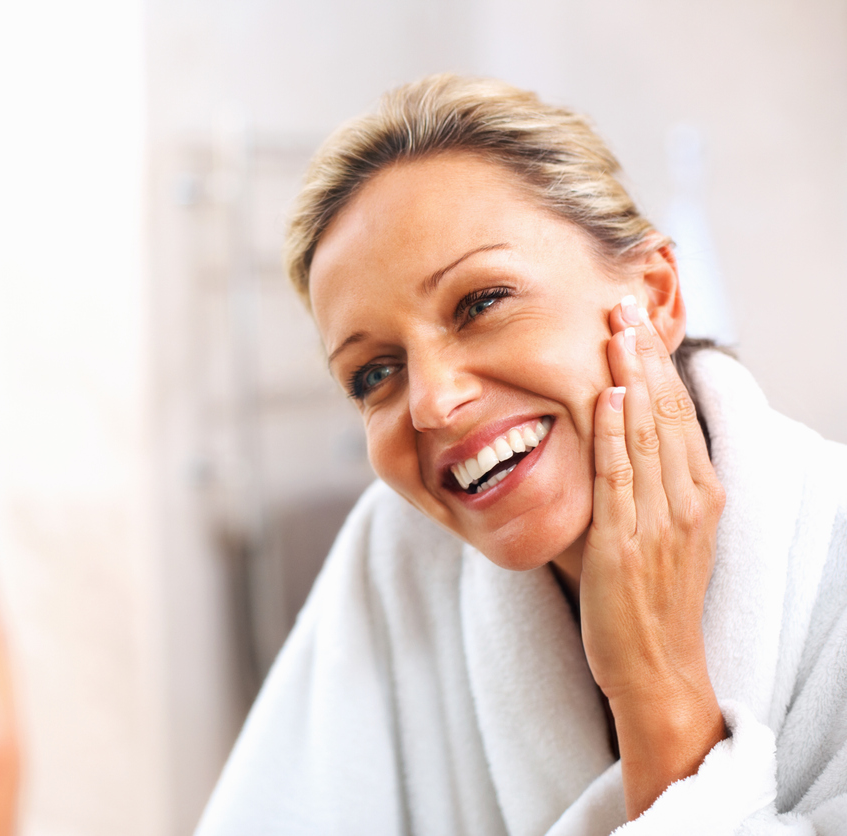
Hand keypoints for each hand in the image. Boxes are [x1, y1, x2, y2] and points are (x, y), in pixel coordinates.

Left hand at [579, 296, 726, 818]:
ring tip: (618, 329)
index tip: (637, 323)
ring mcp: (661, 522)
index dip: (657, 366)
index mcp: (698, 495)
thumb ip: (638, 484)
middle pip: (666, 412)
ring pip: (647, 434)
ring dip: (632, 377)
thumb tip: (609, 435)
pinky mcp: (628, 545)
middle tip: (624, 304)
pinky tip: (612, 396)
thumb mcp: (654, 531)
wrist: (656, 668)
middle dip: (645, 356)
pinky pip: (622, 477)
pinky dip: (618, 434)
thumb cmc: (646, 601)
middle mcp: (688, 501)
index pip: (677, 415)